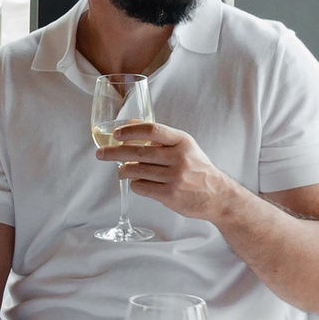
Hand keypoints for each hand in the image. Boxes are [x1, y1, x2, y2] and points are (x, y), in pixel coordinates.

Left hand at [96, 121, 239, 224]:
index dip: (130, 130)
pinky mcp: (170, 195)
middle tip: (101, 154)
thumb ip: (161, 136)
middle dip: (114, 152)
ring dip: (123, 171)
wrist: (217, 195)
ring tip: (121, 171)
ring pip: (136, 171)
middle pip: (138, 152)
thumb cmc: (197, 168)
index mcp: (182, 141)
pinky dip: (135, 185)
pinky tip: (138, 183)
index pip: (152, 130)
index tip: (116, 134)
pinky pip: (141, 187)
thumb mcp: (184, 146)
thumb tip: (130, 123)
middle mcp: (179, 158)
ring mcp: (174, 178)